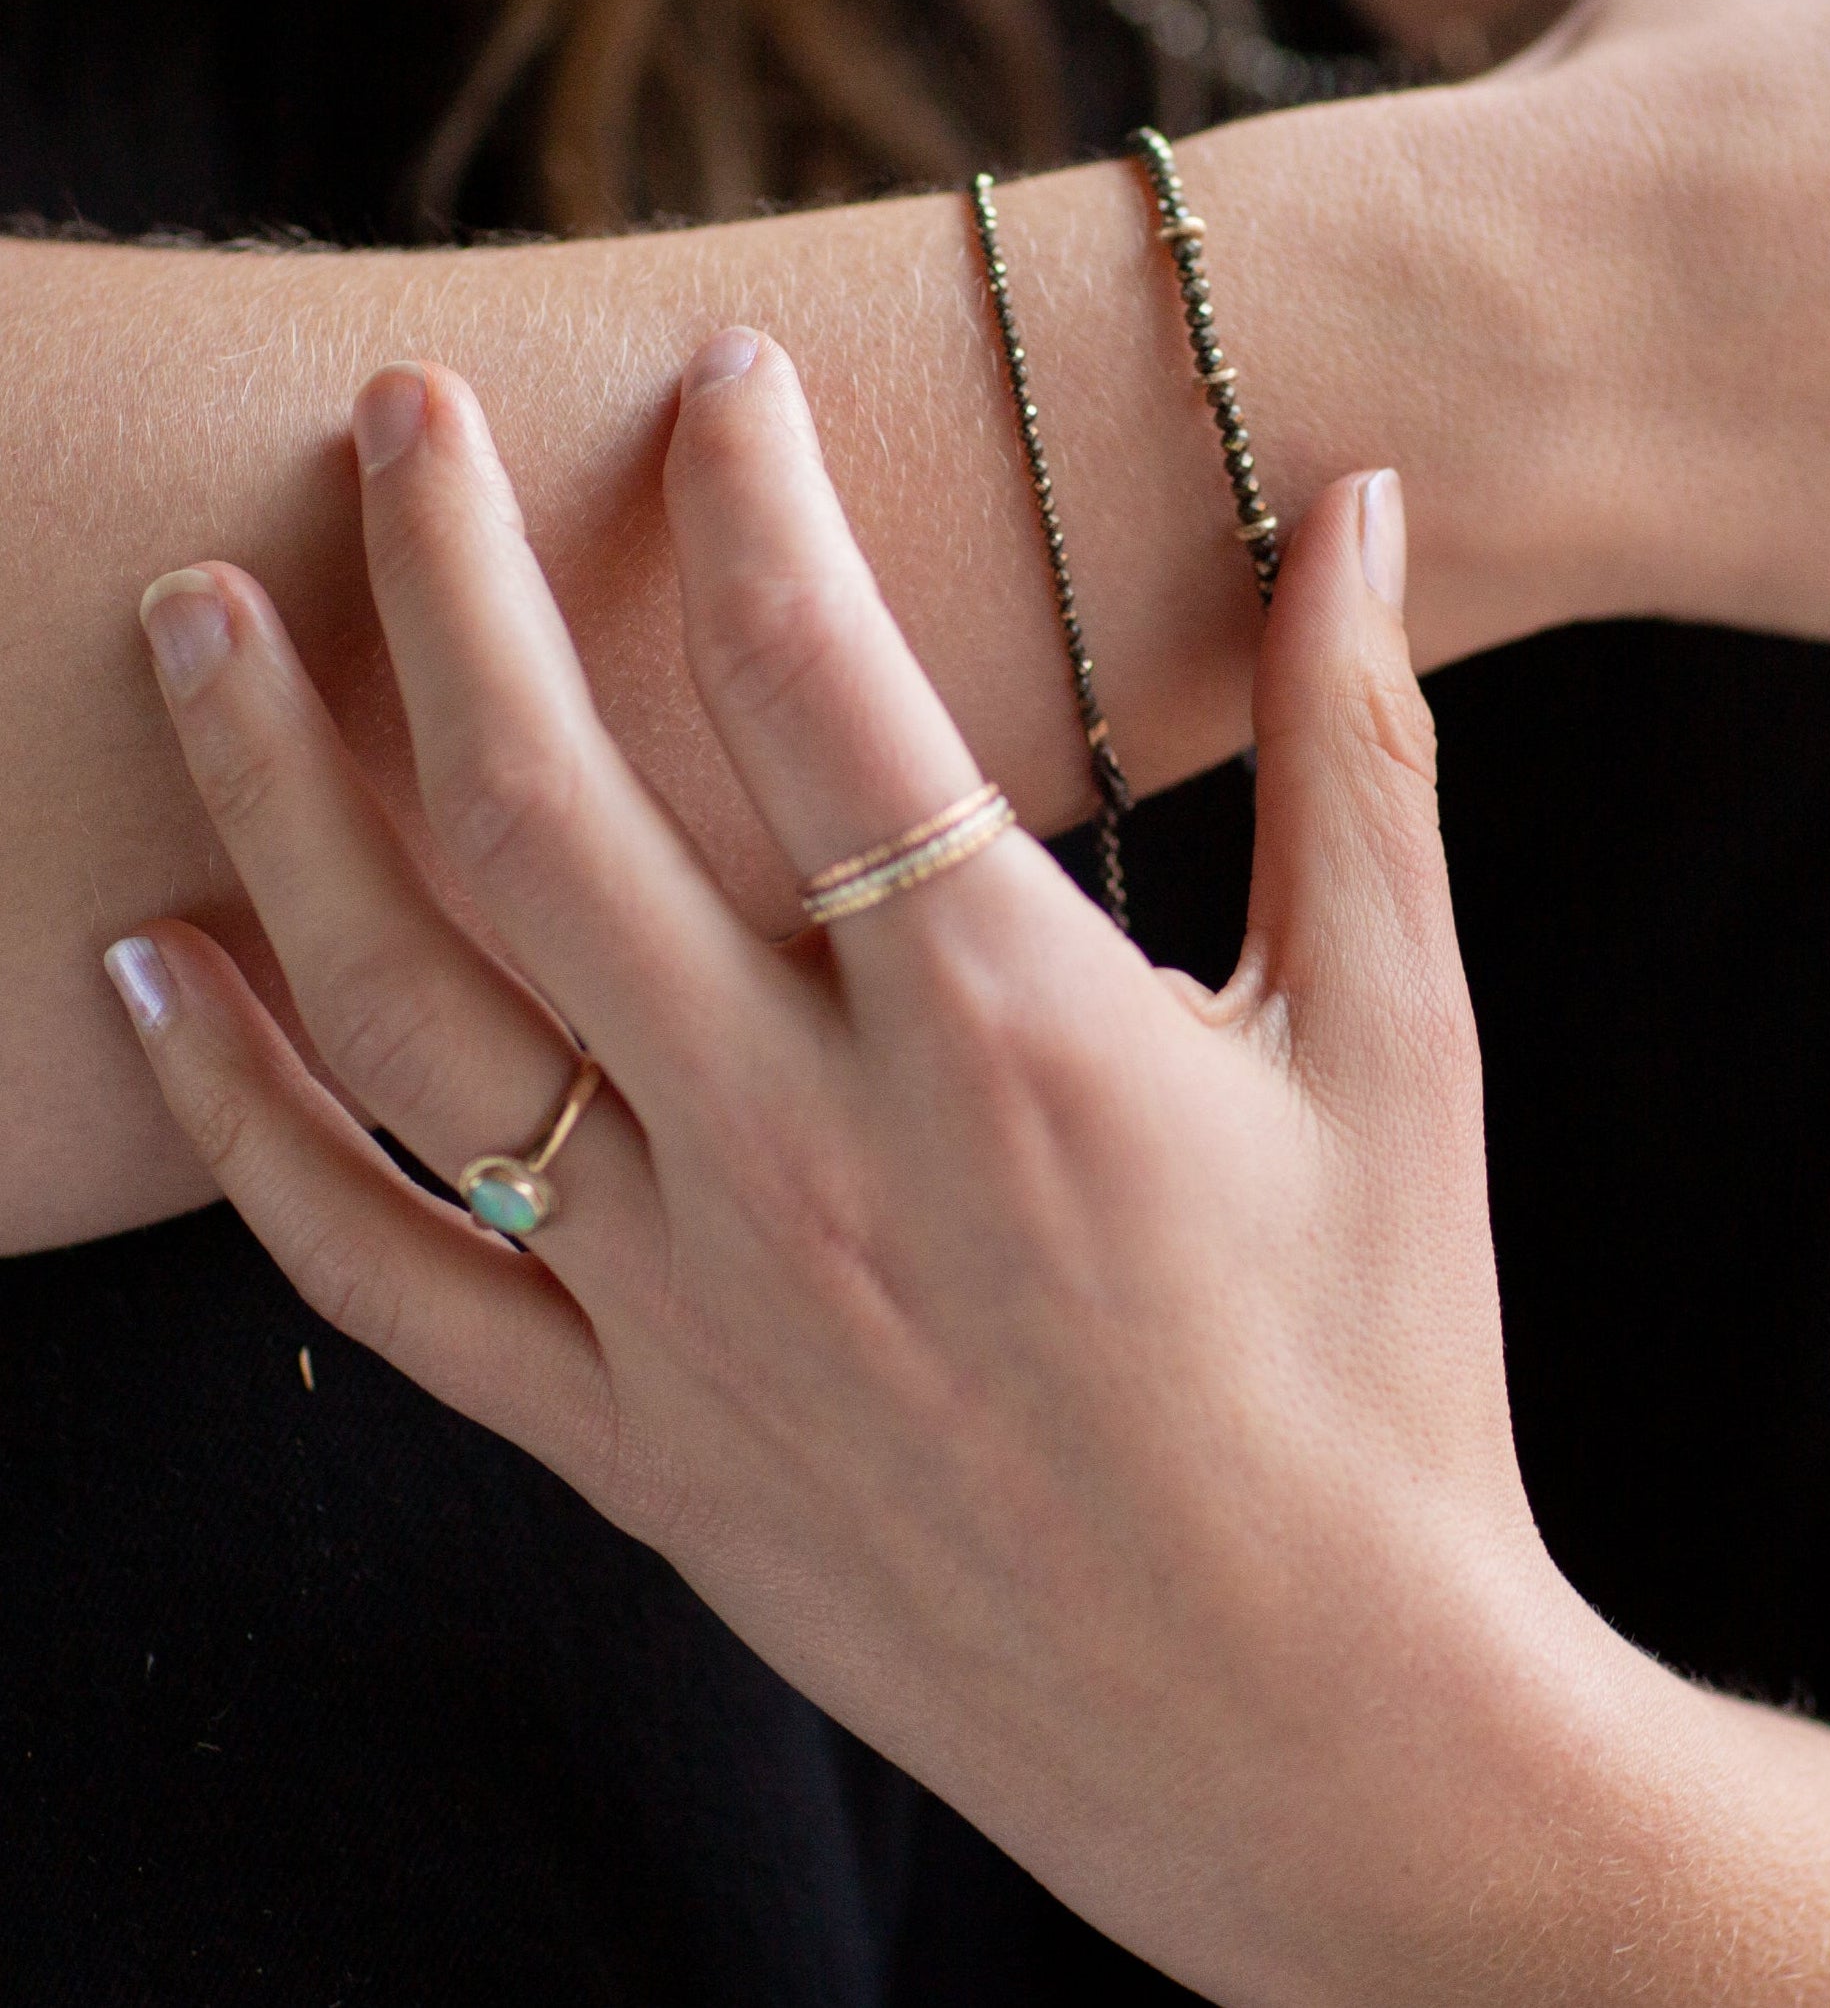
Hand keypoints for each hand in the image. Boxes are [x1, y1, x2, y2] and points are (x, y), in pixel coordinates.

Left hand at [103, 333, 1596, 2001]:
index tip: (718, 377)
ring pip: (406, 1008)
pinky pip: (376, 1270)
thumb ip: (1359, 757)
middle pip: (544, 801)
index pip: (814, 673)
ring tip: (197, 617)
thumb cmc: (1383, 1375)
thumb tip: (1356, 501)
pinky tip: (148, 968)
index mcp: (1013, 1031)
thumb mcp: (1400, 1044)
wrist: (1315, 1734)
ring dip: (275, 791)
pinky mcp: (632, 1445)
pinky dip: (239, 1119)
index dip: (749, 485)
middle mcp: (811, 1154)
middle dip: (443, 571)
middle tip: (391, 408)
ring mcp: (691, 1312)